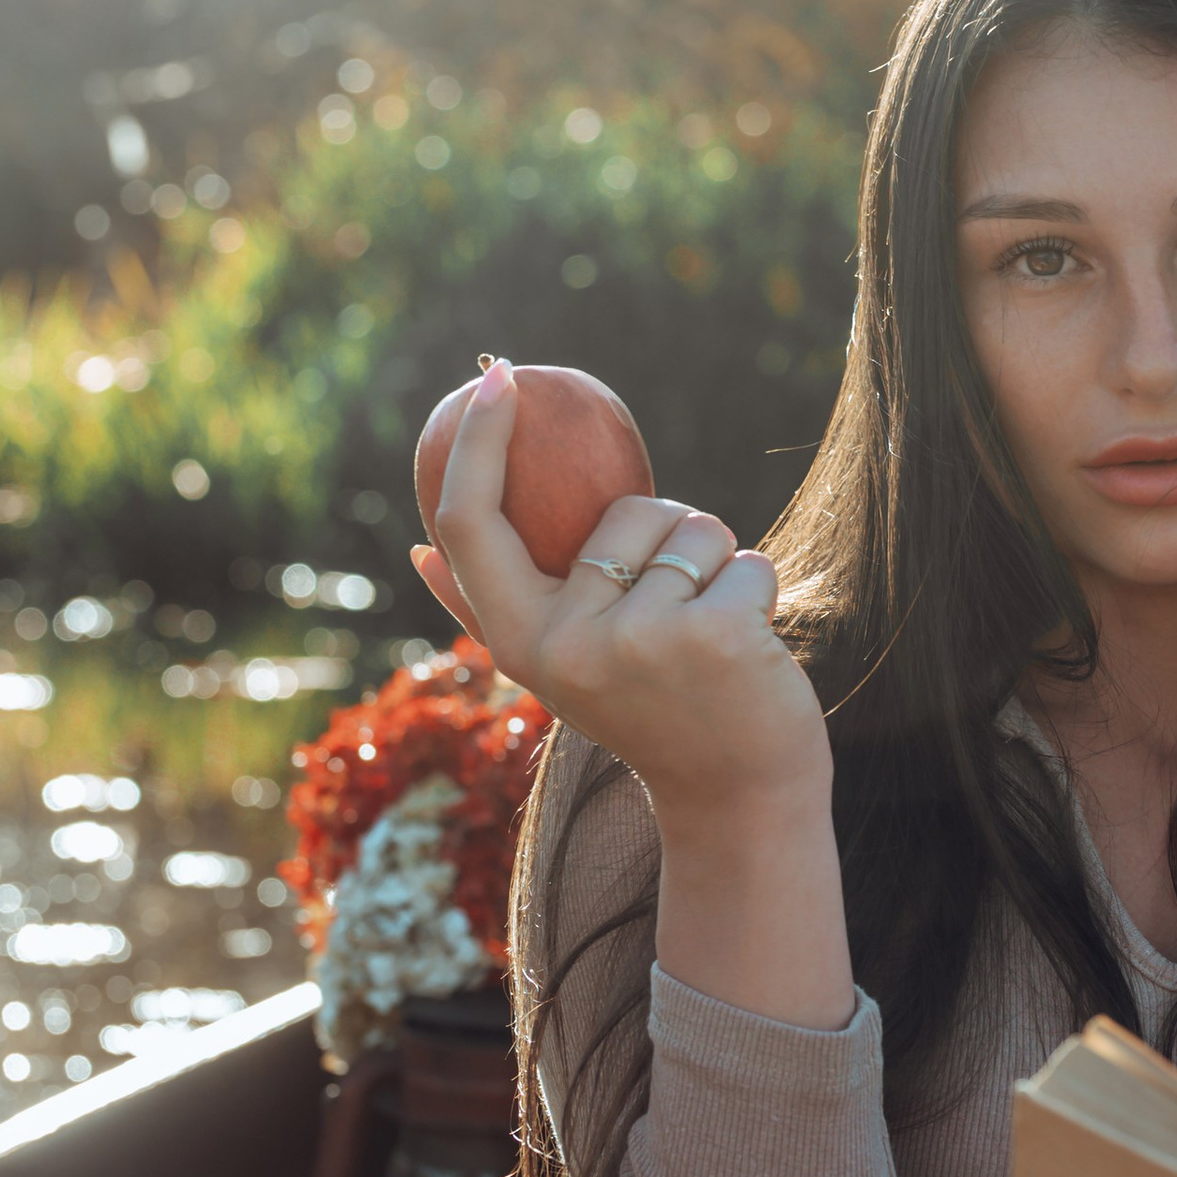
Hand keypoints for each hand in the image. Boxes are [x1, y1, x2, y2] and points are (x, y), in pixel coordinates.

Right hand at [417, 359, 831, 826]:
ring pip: (692, 529)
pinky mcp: (712, 636)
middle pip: (623, 512)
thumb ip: (489, 613)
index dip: (479, 442)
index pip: (471, 523)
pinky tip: (750, 649)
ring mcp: (639, 640)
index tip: (498, 376)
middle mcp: (567, 644)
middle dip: (668, 537)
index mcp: (518, 644)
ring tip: (711, 635)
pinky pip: (745, 560)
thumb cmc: (650, 717)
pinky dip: (758, 590)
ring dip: (718, 566)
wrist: (737, 799)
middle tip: (678, 618)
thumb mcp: (559, 671)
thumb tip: (418, 549)